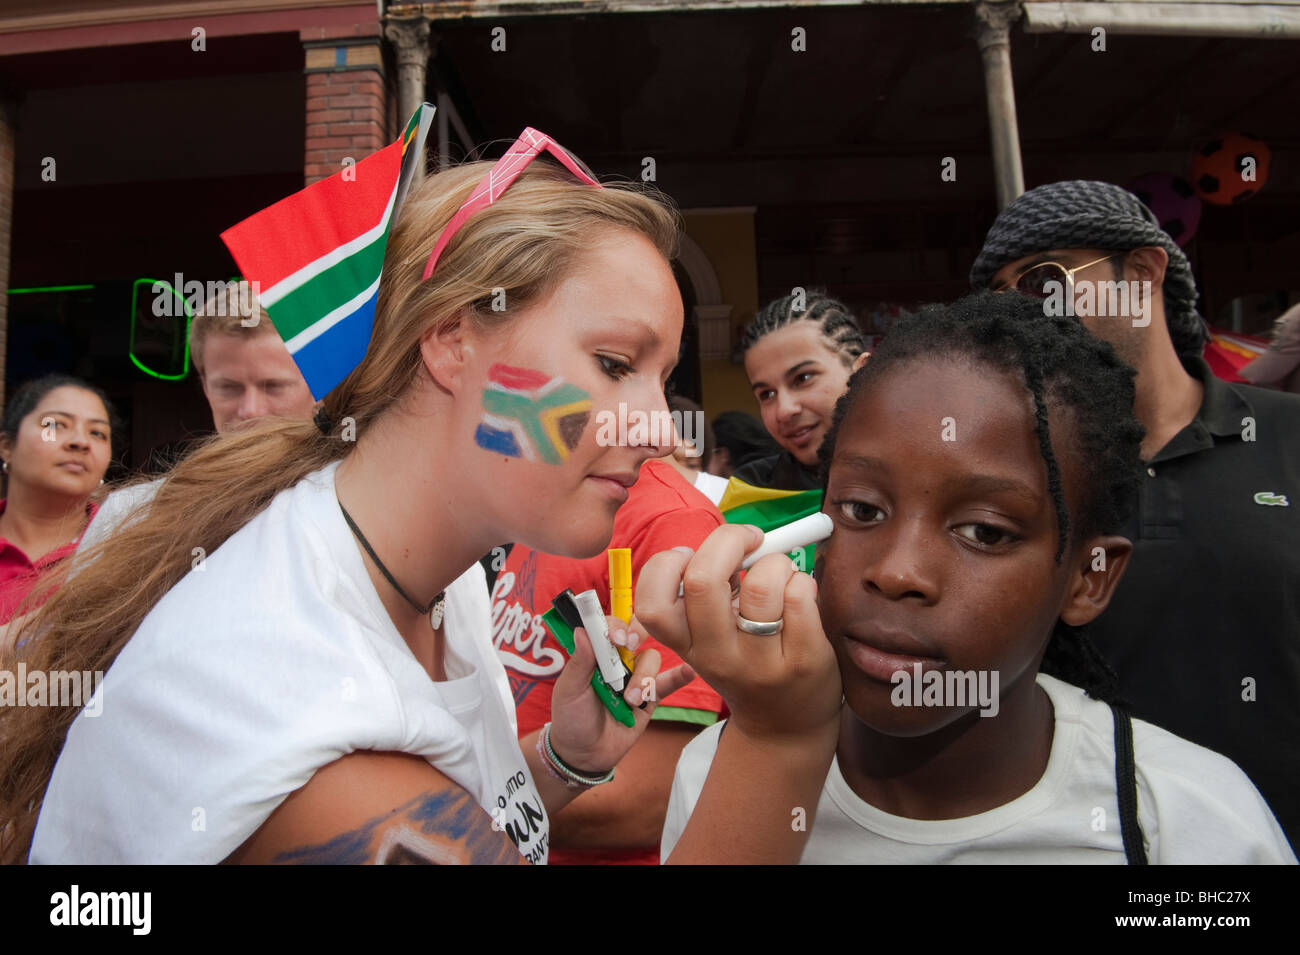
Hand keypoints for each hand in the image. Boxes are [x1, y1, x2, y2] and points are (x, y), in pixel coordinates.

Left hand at [546, 613, 694, 774]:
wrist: (584, 754)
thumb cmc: (571, 718)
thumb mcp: (570, 690)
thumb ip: (579, 662)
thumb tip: (581, 629)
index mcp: (596, 654)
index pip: (609, 627)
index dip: (614, 626)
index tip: (615, 637)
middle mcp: (618, 660)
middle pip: (635, 635)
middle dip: (636, 636)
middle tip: (628, 646)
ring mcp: (635, 677)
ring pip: (651, 659)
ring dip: (642, 677)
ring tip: (629, 701)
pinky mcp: (650, 696)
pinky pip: (666, 682)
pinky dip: (679, 676)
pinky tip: (689, 671)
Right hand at [634, 524, 841, 744]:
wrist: (784, 727)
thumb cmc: (746, 661)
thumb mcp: (710, 638)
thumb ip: (709, 593)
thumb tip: (733, 540)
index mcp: (686, 646)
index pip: (652, 603)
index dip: (668, 564)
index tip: (693, 554)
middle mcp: (716, 656)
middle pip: (703, 581)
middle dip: (728, 540)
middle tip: (748, 540)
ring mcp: (760, 663)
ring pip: (760, 585)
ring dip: (775, 562)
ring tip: (779, 572)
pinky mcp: (803, 661)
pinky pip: (799, 596)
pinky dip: (802, 580)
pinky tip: (800, 594)